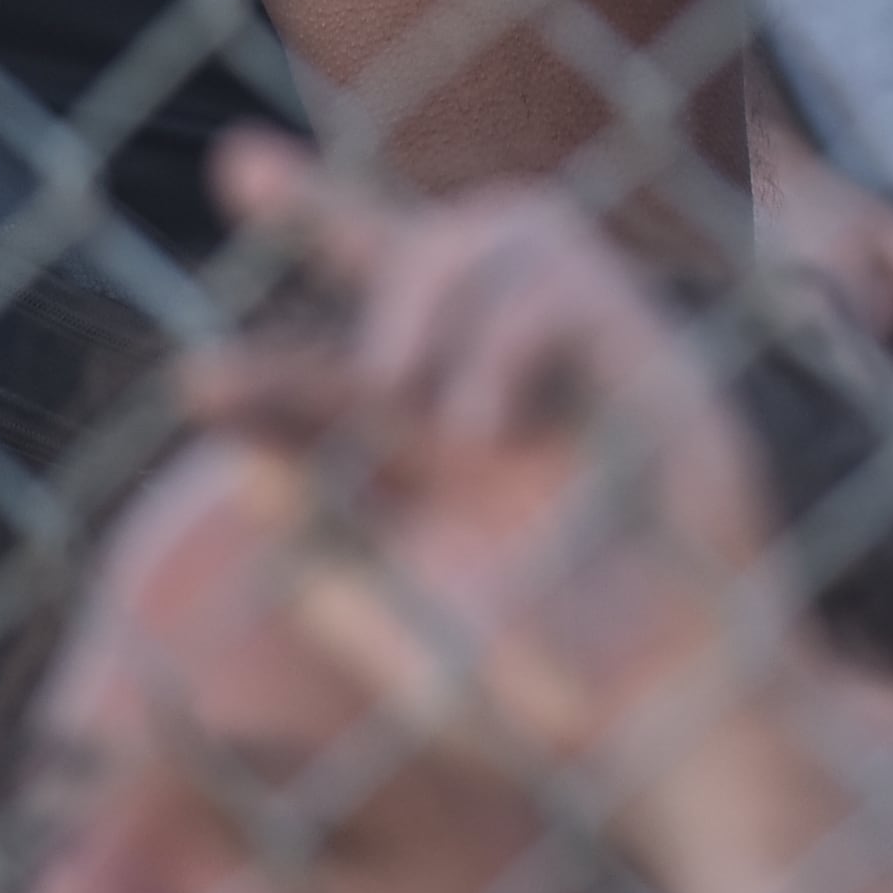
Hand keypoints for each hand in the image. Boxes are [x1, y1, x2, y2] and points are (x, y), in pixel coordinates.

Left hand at [198, 139, 791, 790]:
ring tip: (392, 383)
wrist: (665, 713)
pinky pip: (568, 282)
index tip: (226, 186)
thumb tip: (247, 461)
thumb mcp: (400, 624)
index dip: (268, 300)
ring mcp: (581, 363)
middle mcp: (501, 387)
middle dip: (322, 200)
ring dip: (420, 284)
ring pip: (501, 228)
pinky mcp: (654, 358)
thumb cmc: (536, 697)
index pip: (337, 353)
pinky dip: (504, 335)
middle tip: (245, 178)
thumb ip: (323, 545)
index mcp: (432, 453)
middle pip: (417, 241)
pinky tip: (481, 427)